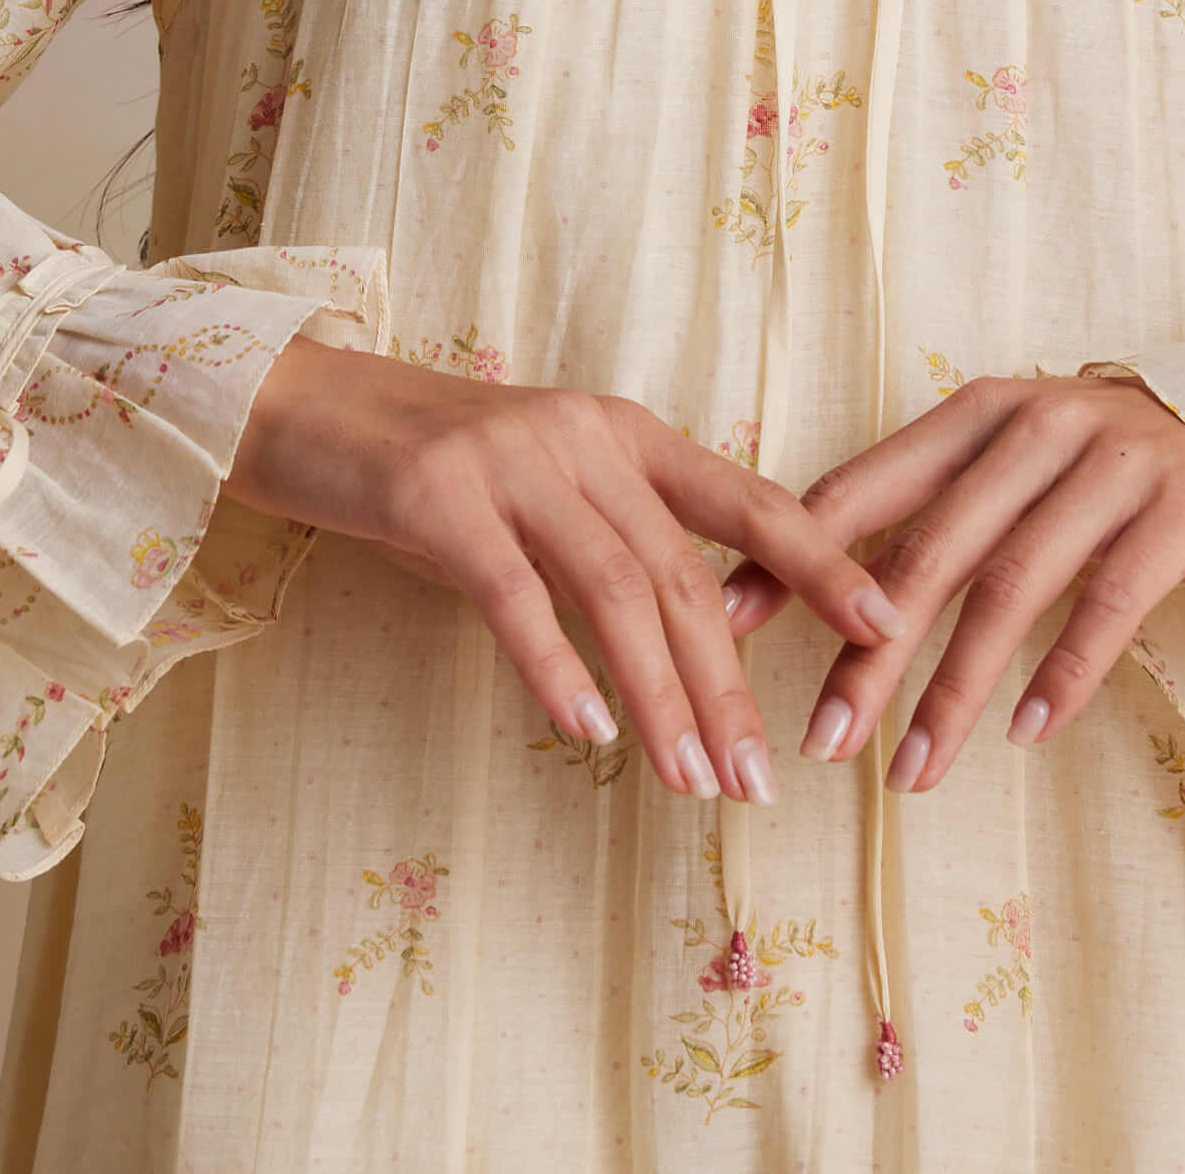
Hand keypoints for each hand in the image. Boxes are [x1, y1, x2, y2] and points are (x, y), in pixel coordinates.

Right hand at [224, 336, 904, 803]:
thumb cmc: (426, 463)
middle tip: (760, 778)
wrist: (301, 403)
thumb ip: (609, 538)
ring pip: (614, 589)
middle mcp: (579, 436)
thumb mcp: (537, 487)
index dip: (819, 558)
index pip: (743, 497)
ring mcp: (508, 461)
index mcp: (620, 430)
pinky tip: (588, 732)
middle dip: (730, 682)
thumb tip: (688, 635)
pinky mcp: (436, 496)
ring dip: (661, 695)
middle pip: (682, 571)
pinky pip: (513, 593)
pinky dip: (556, 667)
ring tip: (692, 781)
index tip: (883, 622)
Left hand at [717, 375, 1184, 791]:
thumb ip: (925, 507)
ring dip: (954, 691)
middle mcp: (1036, 426)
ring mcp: (1110, 465)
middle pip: (931, 552)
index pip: (864, 486)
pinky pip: (1108, 604)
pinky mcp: (1177, 511)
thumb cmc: (1097, 460)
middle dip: (866, 655)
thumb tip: (804, 587)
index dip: (793, 558)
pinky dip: (1062, 674)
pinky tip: (1024, 735)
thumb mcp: (1008, 456)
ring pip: (1010, 588)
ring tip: (909, 773)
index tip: (727, 627)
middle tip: (819, 740)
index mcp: (977, 410)